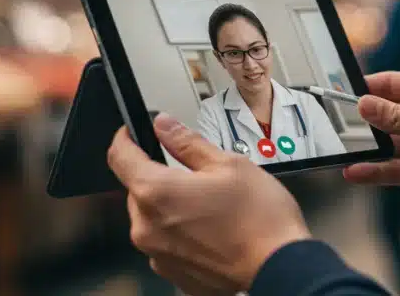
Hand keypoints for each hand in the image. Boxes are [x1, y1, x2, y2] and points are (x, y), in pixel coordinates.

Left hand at [107, 116, 310, 294]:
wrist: (280, 266)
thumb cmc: (260, 219)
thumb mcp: (228, 164)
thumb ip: (187, 143)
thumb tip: (164, 126)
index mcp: (156, 192)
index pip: (120, 157)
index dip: (125, 138)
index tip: (132, 133)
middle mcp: (147, 228)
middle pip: (137, 189)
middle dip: (158, 176)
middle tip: (194, 175)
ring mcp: (158, 255)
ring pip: (151, 218)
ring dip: (170, 207)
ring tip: (209, 206)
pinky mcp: (172, 273)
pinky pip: (165, 243)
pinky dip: (181, 233)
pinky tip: (210, 229)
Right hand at [344, 72, 399, 236]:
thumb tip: (365, 104)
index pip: (393, 84)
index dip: (367, 88)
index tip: (340, 94)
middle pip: (384, 113)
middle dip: (360, 120)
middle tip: (331, 124)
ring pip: (384, 143)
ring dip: (364, 148)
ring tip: (338, 150)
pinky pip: (390, 168)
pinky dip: (373, 171)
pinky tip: (355, 172)